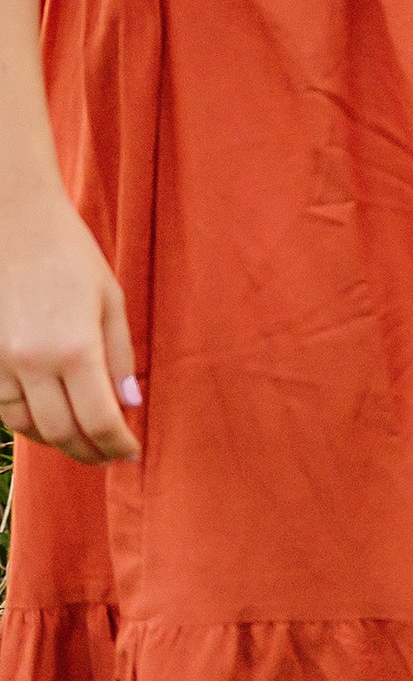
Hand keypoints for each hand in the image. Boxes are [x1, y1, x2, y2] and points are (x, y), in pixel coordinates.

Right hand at [0, 190, 139, 464]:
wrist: (13, 225)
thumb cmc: (70, 257)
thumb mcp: (111, 301)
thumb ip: (120, 358)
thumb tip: (131, 405)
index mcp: (74, 348)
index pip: (99, 419)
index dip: (117, 445)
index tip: (132, 453)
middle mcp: (33, 363)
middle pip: (61, 432)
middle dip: (89, 451)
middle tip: (109, 456)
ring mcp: (0, 363)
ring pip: (27, 427)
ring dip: (57, 442)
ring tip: (82, 442)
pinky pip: (3, 408)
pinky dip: (27, 423)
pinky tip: (48, 419)